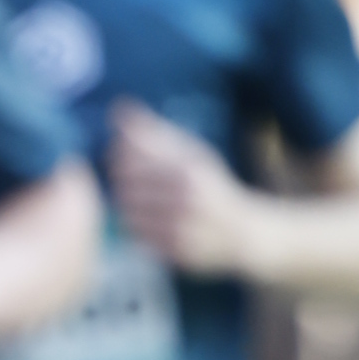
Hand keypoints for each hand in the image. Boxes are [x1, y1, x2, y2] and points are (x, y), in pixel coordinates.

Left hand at [109, 100, 253, 271]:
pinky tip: (146, 218)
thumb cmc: (209, 185)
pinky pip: (137, 236)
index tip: (119, 155)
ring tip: (136, 198)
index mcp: (189, 168)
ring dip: (124, 204)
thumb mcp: (190, 152)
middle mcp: (185, 198)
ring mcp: (180, 226)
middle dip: (119, 181)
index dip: (117, 156)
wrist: (241, 232)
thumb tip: (118, 108)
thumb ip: (153, 132)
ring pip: (127, 213)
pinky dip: (134, 225)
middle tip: (123, 178)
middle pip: (125, 186)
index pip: (131, 158)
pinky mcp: (174, 251)